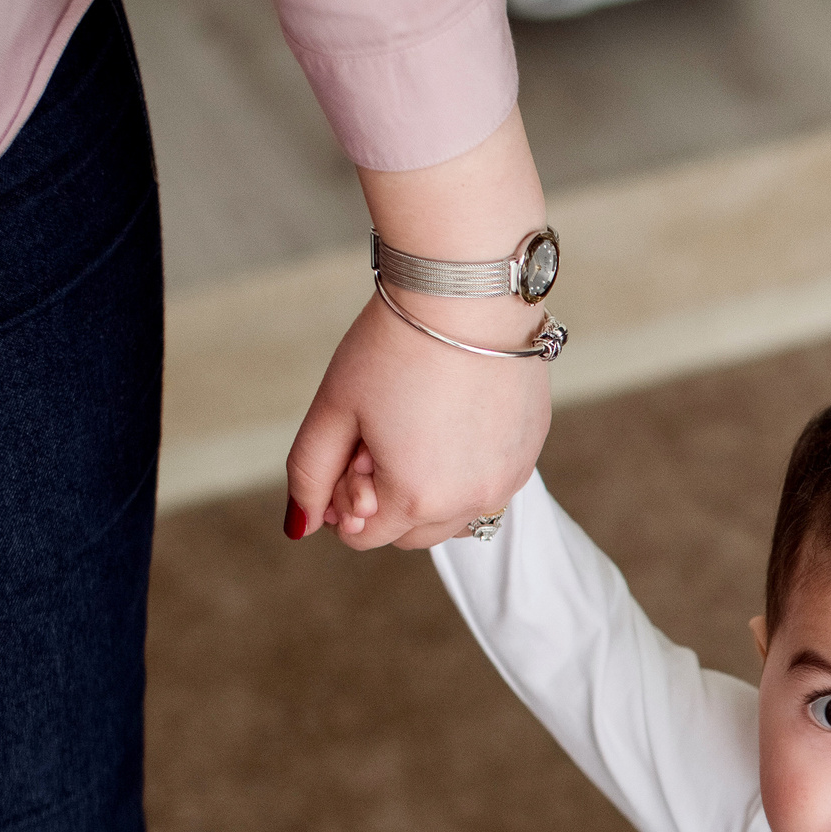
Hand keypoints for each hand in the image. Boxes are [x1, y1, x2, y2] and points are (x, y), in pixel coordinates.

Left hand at [283, 109, 553, 549]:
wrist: (468, 294)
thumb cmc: (395, 346)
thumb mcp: (334, 410)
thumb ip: (308, 476)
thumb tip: (298, 527)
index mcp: (416, 498)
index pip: (364, 537)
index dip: (345, 496)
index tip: (352, 446)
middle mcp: (471, 501)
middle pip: (412, 535)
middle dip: (389, 500)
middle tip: (382, 436)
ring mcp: (509, 478)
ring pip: (456, 515)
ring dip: (431, 489)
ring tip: (420, 426)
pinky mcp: (531, 451)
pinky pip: (490, 483)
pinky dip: (467, 466)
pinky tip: (453, 413)